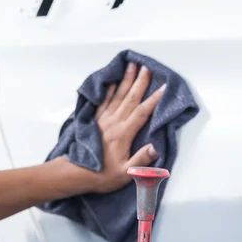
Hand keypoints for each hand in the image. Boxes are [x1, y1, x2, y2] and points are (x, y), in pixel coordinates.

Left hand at [91, 63, 165, 193]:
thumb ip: (141, 160)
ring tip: (131, 66)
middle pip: (130, 98)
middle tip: (147, 67)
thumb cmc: (103, 175)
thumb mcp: (126, 173)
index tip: (164, 87)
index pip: (142, 112)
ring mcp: (103, 120)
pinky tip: (113, 81)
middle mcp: (113, 123)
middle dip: (140, 82)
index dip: (154, 99)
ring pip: (117, 95)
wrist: (78, 174)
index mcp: (123, 134)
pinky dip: (109, 89)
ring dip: (126, 80)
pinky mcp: (95, 121)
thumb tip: (155, 148)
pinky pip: (104, 100)